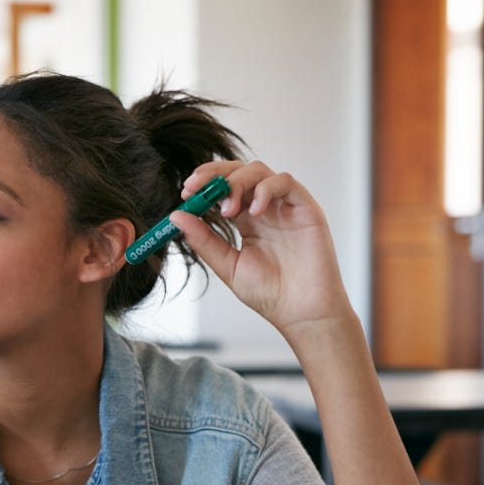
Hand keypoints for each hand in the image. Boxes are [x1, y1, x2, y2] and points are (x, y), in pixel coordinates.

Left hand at [168, 160, 354, 335]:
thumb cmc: (270, 293)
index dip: (204, 184)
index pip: (223, 188)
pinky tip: (254, 211)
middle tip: (195, 188)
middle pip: (238, 172)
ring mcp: (285, 206)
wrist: (301, 313)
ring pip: (259, 172)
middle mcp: (265, 208)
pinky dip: (266, 189)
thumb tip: (177, 216)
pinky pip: (285, 182)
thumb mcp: (228, 265)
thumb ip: (204, 241)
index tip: (186, 193)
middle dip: (214, 175)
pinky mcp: (306, 208)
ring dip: (237, 182)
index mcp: (246, 220)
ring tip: (227, 210)